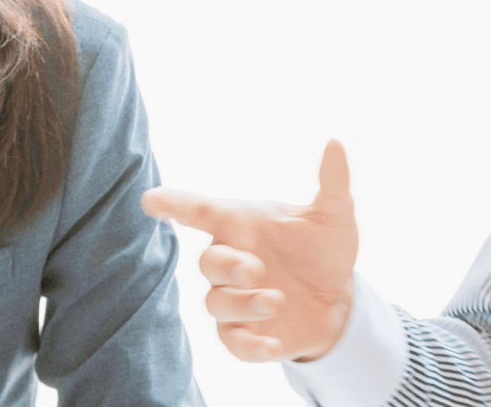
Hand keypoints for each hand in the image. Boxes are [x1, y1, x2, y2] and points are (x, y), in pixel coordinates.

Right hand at [141, 140, 357, 362]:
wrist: (338, 300)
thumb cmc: (324, 250)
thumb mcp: (334, 216)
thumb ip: (333, 183)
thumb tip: (336, 142)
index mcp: (243, 226)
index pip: (201, 211)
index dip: (175, 205)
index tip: (152, 200)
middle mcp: (232, 260)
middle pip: (207, 263)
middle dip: (227, 267)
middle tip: (256, 270)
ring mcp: (234, 299)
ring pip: (216, 303)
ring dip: (242, 304)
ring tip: (276, 302)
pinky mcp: (244, 334)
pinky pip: (232, 343)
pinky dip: (249, 347)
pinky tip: (273, 346)